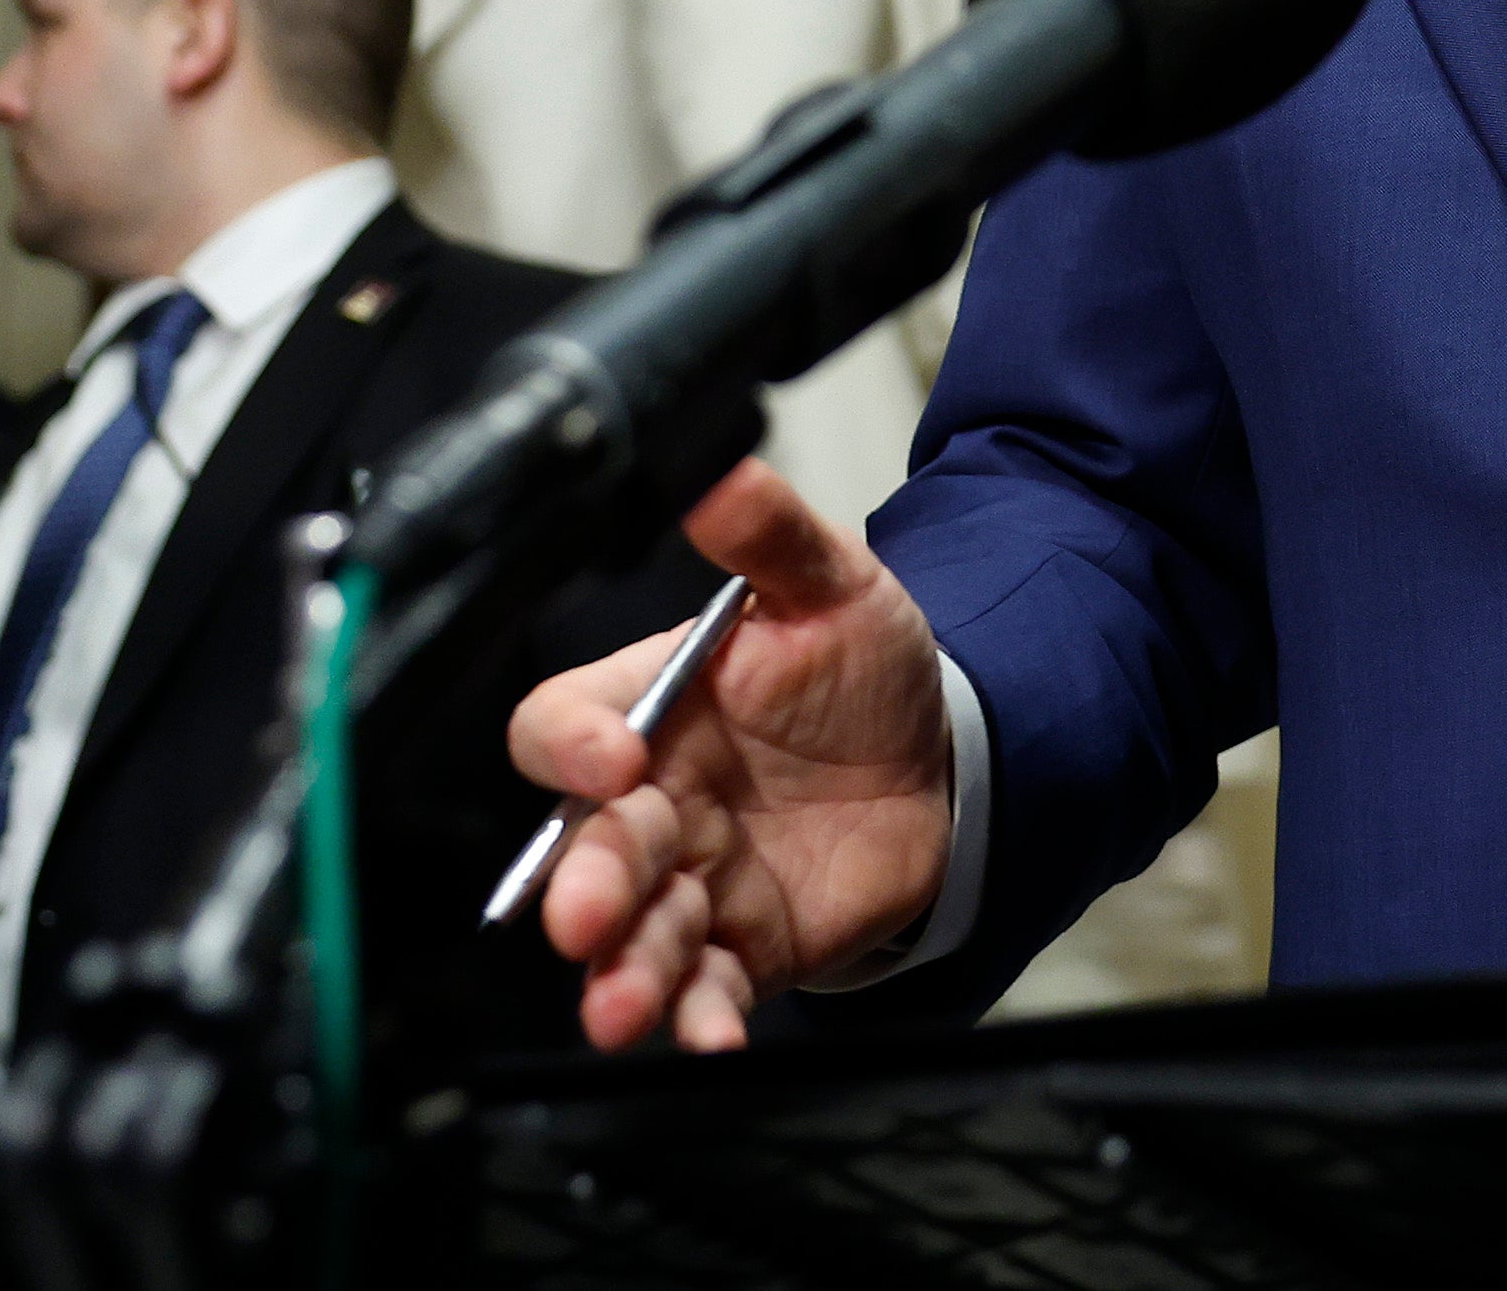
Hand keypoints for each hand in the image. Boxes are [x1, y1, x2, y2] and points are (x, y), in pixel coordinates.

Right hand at [508, 459, 954, 1052]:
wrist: (942, 759)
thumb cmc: (861, 669)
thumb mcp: (831, 586)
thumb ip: (771, 536)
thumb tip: (719, 472)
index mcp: (648, 708)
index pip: (564, 726)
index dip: (574, 744)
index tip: (614, 761)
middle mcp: (652, 802)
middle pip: (587, 848)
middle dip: (585, 883)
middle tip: (587, 915)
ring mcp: (693, 882)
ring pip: (634, 934)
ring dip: (622, 971)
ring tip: (624, 1004)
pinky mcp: (742, 947)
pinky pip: (707, 989)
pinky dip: (702, 1018)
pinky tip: (714, 1035)